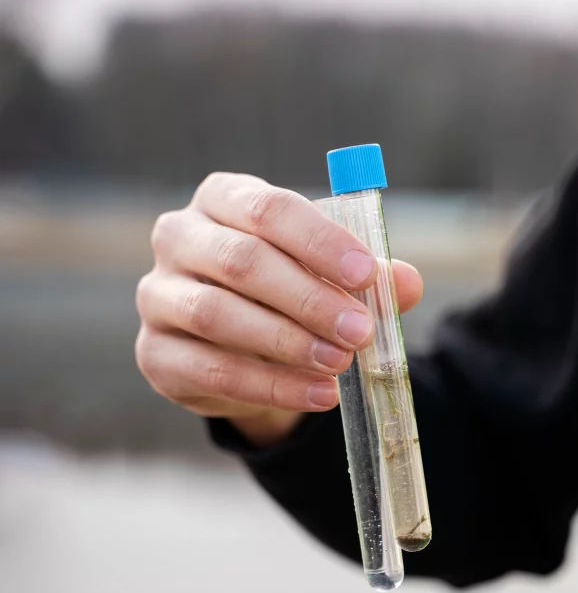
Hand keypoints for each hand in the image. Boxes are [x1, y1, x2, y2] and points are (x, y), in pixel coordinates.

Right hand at [135, 173, 423, 445]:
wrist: (240, 345)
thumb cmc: (286, 289)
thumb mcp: (328, 274)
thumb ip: (367, 276)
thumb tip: (407, 283)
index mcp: (222, 198)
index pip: (267, 208)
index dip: (319, 241)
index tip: (366, 275)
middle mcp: (179, 238)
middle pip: (241, 261)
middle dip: (308, 298)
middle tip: (360, 331)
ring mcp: (158, 296)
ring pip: (217, 316)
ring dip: (287, 343)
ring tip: (340, 364)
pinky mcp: (154, 353)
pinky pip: (211, 370)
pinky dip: (271, 386)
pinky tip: (318, 394)